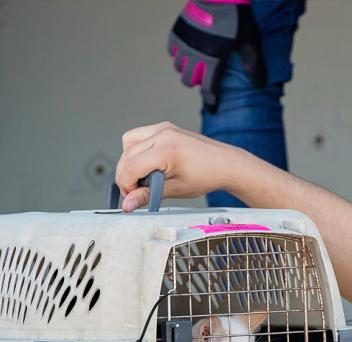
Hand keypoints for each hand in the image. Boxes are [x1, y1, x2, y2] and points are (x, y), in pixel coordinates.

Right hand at [115, 122, 246, 211]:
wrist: (224, 164)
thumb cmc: (206, 176)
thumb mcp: (174, 190)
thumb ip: (147, 196)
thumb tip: (127, 204)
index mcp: (166, 150)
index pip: (131, 167)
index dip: (126, 185)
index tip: (132, 196)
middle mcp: (162, 134)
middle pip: (127, 156)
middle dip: (126, 176)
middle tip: (137, 191)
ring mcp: (163, 128)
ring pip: (128, 143)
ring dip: (129, 162)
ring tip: (144, 177)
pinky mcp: (164, 127)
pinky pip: (139, 136)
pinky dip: (136, 150)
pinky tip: (148, 163)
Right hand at [168, 0, 265, 109]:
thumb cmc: (237, 18)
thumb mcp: (249, 42)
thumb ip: (253, 65)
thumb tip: (259, 85)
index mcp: (214, 59)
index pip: (208, 88)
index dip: (211, 100)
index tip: (213, 106)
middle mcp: (195, 54)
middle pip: (188, 81)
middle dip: (196, 82)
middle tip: (203, 78)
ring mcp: (184, 43)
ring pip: (178, 67)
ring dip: (186, 69)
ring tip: (196, 65)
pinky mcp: (177, 32)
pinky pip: (172, 51)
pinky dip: (177, 54)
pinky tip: (187, 51)